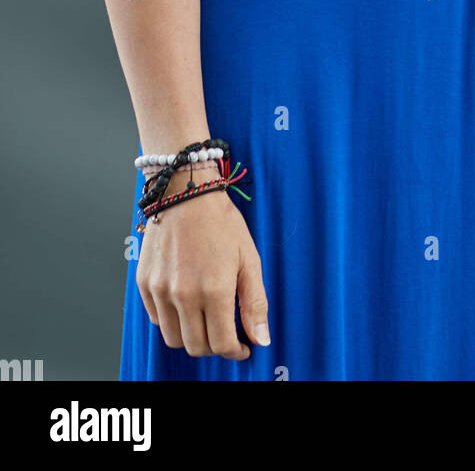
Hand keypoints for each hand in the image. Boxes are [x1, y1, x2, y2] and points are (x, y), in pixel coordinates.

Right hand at [136, 166, 268, 359]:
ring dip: (192, 337)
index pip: (222, 344)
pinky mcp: (144, 284)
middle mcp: (183, 295)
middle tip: (225, 332)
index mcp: (214, 290)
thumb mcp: (249, 258)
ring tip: (205, 319)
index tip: (243, 346)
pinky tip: (186, 304)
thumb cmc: (220, 221)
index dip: (236, 351)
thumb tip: (261, 339)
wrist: (185, 192)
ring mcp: (160, 290)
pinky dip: (171, 320)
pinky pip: (156, 319)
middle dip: (215, 347)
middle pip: (196, 347)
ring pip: (173, 338)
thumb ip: (255, 302)